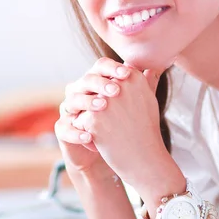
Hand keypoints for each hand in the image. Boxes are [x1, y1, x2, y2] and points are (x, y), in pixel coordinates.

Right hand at [55, 58, 130, 177]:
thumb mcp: (133, 105)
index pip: (100, 67)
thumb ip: (142, 86)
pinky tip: (89, 136)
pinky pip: (65, 128)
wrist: (107, 152)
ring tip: (103, 107)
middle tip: (116, 90)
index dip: (112, 68)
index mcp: (95, 83)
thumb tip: (155, 66)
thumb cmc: (121, 125)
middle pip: (84, 81)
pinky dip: (76, 132)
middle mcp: (79, 93)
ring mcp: (69, 111)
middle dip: (100, 83)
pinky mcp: (63, 130)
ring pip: (72, 101)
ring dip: (87, 103)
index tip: (127, 73)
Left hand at [70, 59, 172, 191]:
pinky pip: (80, 120)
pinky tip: (104, 140)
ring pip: (86, 106)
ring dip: (93, 119)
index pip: (108, 77)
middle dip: (100, 108)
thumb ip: (145, 79)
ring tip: (112, 131)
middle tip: (119, 124)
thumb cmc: (146, 129)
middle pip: (95, 91)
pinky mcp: (93, 118)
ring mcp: (104, 101)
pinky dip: (88, 132)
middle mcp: (118, 84)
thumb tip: (150, 65)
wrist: (144, 159)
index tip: (123, 110)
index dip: (110, 95)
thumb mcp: (149, 99)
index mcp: (132, 76)